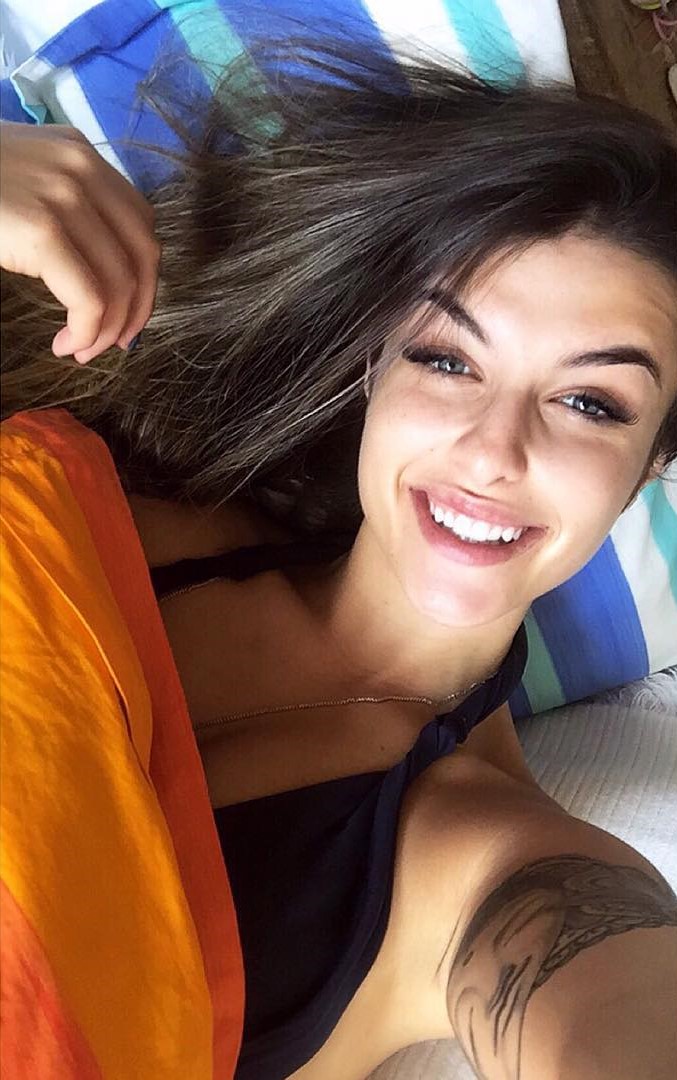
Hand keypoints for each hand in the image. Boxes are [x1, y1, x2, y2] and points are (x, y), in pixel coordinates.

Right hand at [0, 122, 159, 362]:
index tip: (126, 311)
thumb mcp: (21, 180)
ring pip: (120, 282)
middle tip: (116, 342)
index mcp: (80, 155)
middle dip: (136, 308)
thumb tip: (98, 268)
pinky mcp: (43, 231)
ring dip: (108, 329)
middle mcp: (82, 169)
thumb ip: (63, 207)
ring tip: (82, 349)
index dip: (143, 276)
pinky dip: (87, 332)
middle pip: (143, 253)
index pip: (140, 223)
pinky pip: (90, 298)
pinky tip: (65, 344)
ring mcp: (64, 197)